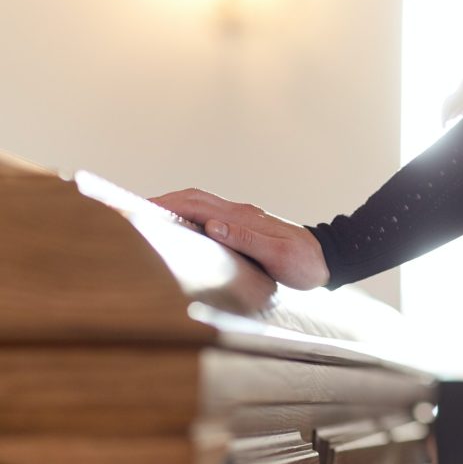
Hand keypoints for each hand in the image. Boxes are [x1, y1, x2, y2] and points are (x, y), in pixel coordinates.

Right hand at [149, 189, 330, 289]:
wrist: (329, 261)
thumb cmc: (306, 264)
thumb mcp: (279, 256)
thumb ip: (246, 240)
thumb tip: (212, 225)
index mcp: (243, 218)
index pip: (196, 204)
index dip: (166, 204)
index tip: (139, 207)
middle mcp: (240, 214)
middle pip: (193, 199)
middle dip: (162, 202)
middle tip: (132, 210)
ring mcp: (243, 219)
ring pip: (201, 206)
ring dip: (174, 208)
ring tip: (148, 219)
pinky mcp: (246, 228)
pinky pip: (210, 217)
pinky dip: (189, 218)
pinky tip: (180, 230)